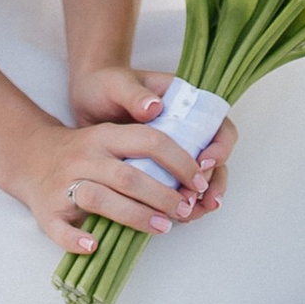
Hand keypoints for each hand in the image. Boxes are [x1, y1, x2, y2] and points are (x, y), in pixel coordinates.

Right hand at [9, 111, 212, 255]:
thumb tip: (195, 177)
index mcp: (105, 136)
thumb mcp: (111, 138)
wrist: (30, 155)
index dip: (179, 161)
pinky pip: (60, 228)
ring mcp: (63, 183)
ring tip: (162, 228)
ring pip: (100, 199)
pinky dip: (77, 240)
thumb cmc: (85, 152)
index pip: (149, 141)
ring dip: (135, 216)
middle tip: (186, 211)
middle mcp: (84, 157)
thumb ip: (144, 153)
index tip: (199, 181)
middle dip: (163, 196)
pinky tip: (96, 246)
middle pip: (128, 176)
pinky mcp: (46, 210)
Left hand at [68, 64, 233, 213]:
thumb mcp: (116, 84)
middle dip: (212, 181)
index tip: (204, 163)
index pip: (218, 124)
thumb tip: (154, 107)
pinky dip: (183, 203)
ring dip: (202, 198)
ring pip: (203, 177)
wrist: (85, 101)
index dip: (219, 146)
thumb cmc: (104, 85)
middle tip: (201, 200)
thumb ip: (134, 94)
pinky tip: (179, 218)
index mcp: (185, 103)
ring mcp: (175, 149)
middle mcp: (187, 127)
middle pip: (216, 158)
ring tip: (192, 215)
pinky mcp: (160, 167)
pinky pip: (180, 188)